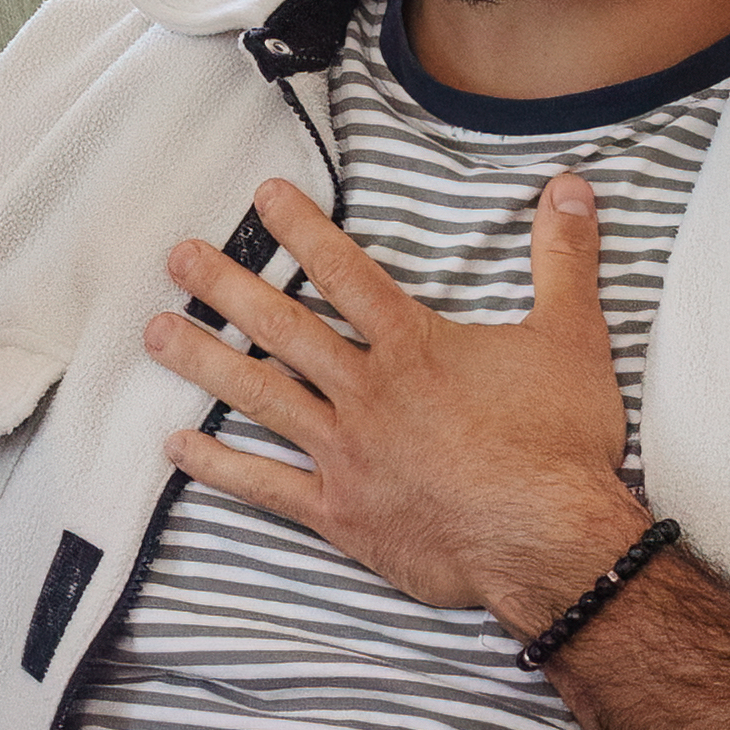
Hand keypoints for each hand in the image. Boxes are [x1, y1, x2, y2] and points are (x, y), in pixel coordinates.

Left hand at [143, 170, 639, 631]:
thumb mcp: (572, 337)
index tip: (262, 198)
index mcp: (413, 348)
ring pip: (261, 395)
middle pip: (283, 327)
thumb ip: (564, 257)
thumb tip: (572, 187)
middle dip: (226, 286)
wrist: (549, 541)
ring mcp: (346, 453)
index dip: (302, 229)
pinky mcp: (340, 512)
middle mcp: (367, 392)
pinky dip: (219, 468)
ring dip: (204, 360)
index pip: (345, 272)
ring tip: (157, 331)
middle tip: (179, 257)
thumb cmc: (559, 445)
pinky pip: (266, 485)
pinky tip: (176, 447)